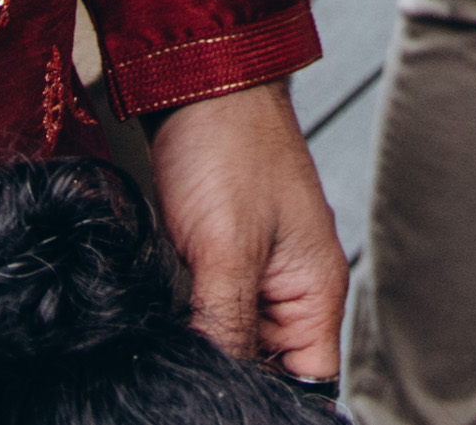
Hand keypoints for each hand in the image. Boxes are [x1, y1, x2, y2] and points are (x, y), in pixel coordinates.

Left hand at [144, 82, 343, 378]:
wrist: (197, 82)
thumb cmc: (228, 148)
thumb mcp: (226, 250)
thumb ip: (225, 327)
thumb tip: (217, 388)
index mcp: (314, 294)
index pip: (308, 384)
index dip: (268, 402)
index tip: (219, 402)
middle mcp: (288, 295)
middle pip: (266, 370)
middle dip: (226, 376)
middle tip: (183, 372)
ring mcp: (252, 280)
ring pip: (231, 347)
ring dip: (203, 351)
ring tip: (171, 343)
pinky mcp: (217, 266)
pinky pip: (207, 318)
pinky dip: (185, 326)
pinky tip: (160, 322)